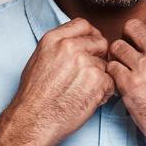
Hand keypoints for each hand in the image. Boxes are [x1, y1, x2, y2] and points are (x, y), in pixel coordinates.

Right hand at [3, 18, 114, 145]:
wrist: (34, 120)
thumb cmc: (33, 96)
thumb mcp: (39, 60)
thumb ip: (59, 47)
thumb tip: (77, 43)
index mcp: (54, 39)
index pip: (84, 24)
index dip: (90, 36)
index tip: (90, 47)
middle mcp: (70, 47)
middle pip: (100, 42)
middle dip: (99, 57)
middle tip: (89, 74)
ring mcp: (85, 63)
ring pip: (106, 64)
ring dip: (100, 77)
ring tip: (83, 91)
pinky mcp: (97, 81)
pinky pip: (112, 82)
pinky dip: (105, 92)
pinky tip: (89, 99)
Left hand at [107, 18, 145, 145]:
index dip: (145, 31)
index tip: (142, 41)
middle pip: (132, 27)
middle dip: (127, 36)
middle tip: (127, 49)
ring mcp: (143, 69)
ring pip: (117, 46)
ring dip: (117, 56)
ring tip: (122, 67)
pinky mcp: (130, 85)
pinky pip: (111, 68)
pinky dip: (113, 74)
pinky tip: (119, 82)